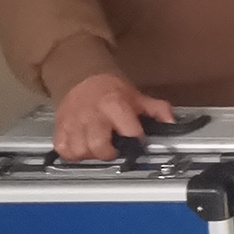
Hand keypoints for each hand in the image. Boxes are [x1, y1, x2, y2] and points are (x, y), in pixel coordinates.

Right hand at [52, 72, 173, 160]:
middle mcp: (93, 115)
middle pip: (98, 146)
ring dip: (90, 155)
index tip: (139, 143)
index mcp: (114, 106)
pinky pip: (63, 149)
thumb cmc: (111, 90)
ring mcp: (75, 122)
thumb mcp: (137, 97)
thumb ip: (157, 110)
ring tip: (98, 149)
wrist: (84, 78)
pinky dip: (72, 154)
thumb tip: (171, 122)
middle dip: (109, 153)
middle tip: (114, 150)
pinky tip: (83, 149)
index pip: (129, 132)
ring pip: (79, 150)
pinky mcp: (61, 127)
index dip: (137, 141)